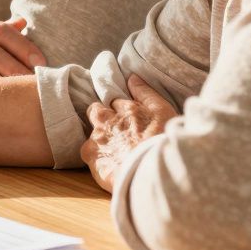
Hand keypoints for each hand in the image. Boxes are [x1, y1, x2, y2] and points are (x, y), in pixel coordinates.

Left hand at [80, 74, 177, 192]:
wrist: (153, 172)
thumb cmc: (161, 140)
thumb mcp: (161, 110)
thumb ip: (145, 92)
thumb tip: (132, 77)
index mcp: (122, 109)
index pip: (113, 102)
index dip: (119, 110)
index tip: (126, 119)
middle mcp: (105, 121)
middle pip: (96, 113)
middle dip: (103, 119)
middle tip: (117, 133)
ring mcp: (95, 140)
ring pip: (93, 135)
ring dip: (101, 141)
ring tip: (117, 153)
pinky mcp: (90, 159)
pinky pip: (89, 155)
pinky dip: (98, 158)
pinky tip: (111, 165)